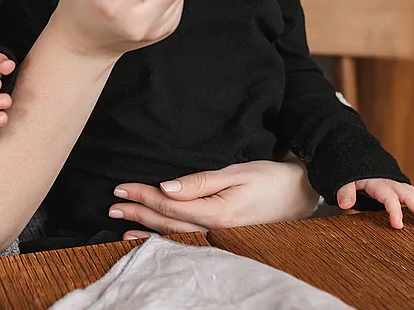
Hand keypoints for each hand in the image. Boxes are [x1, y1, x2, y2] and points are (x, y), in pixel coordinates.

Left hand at [108, 160, 319, 239]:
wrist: (301, 195)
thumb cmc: (270, 179)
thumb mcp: (236, 172)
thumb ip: (200, 182)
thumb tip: (166, 186)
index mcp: (216, 212)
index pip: (169, 203)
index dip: (143, 196)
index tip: (121, 189)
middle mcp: (215, 230)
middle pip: (167, 222)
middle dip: (138, 212)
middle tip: (113, 206)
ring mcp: (220, 237)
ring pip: (174, 235)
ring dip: (147, 229)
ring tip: (122, 225)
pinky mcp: (223, 236)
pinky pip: (188, 239)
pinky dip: (166, 238)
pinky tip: (152, 238)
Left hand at [336, 178, 413, 228]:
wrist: (355, 155)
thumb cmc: (351, 172)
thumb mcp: (344, 179)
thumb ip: (345, 191)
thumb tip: (345, 204)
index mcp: (377, 183)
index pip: (389, 198)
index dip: (394, 211)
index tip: (398, 226)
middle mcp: (390, 182)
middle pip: (407, 195)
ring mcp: (396, 182)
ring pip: (413, 192)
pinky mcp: (398, 184)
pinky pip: (413, 192)